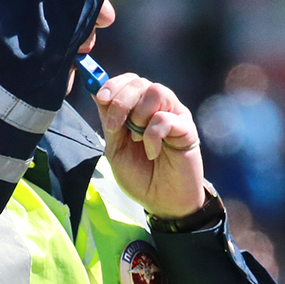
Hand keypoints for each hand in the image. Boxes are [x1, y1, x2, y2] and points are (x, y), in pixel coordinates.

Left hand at [91, 73, 206, 218]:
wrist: (163, 202)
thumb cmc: (141, 177)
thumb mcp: (116, 148)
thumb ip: (109, 122)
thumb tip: (98, 93)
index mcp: (141, 109)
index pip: (129, 81)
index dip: (112, 84)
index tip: (101, 98)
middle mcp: (159, 108)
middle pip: (140, 82)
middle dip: (121, 101)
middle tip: (115, 127)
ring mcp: (175, 116)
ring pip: (156, 91)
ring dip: (139, 115)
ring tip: (137, 139)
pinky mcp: (187, 130)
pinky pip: (166, 118)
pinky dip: (152, 135)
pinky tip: (152, 152)